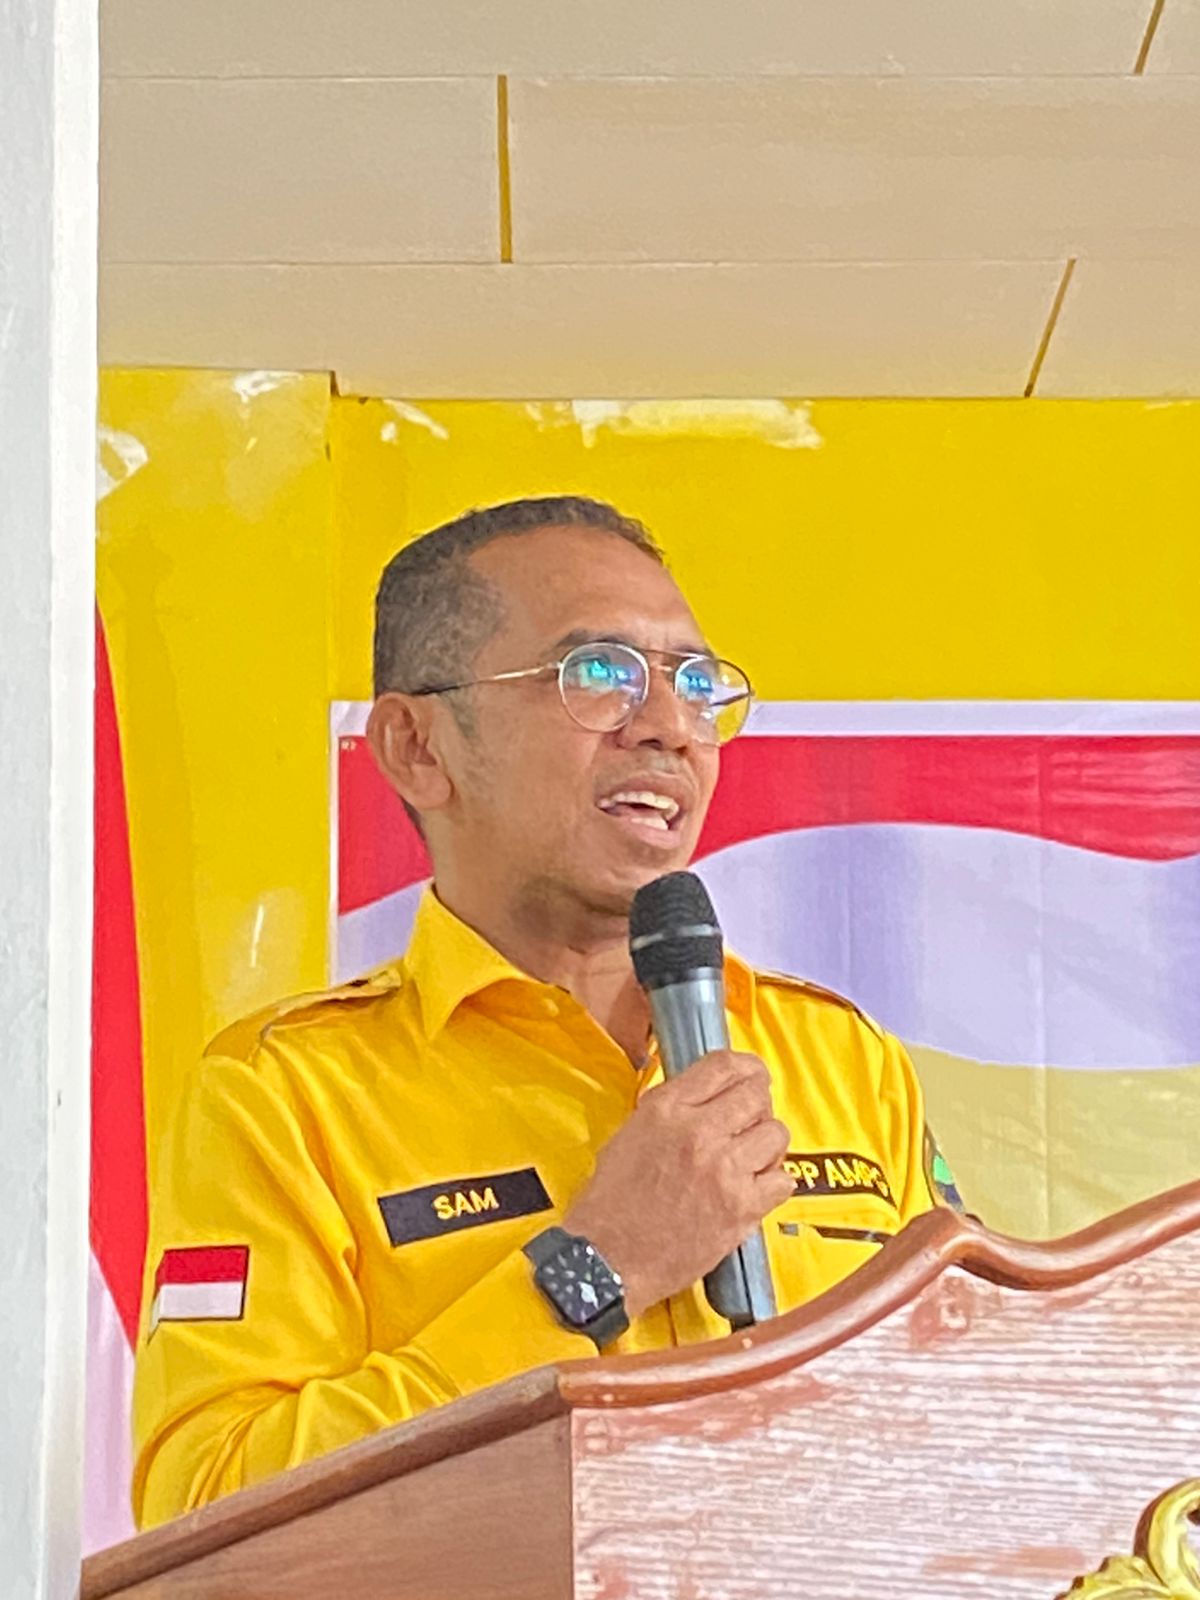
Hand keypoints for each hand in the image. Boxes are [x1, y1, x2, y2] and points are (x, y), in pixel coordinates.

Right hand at [562, 1051, 791, 1317]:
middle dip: (759, 1104)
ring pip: (776, 1134)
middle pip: (757, 1094)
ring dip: (767, 1145)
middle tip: (752, 1119)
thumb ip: (672, 1110)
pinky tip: (755, 1190)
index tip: (752, 1075)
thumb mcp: (631, 1134)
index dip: (746, 1067)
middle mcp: (698, 1132)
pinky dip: (774, 1184)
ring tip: (751, 1158)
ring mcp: (723, 1169)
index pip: (724, 1065)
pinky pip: (782, 1180)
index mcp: (667, 1109)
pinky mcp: (741, 1208)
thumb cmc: (611, 1204)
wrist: (606, 1259)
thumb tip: (706, 1097)